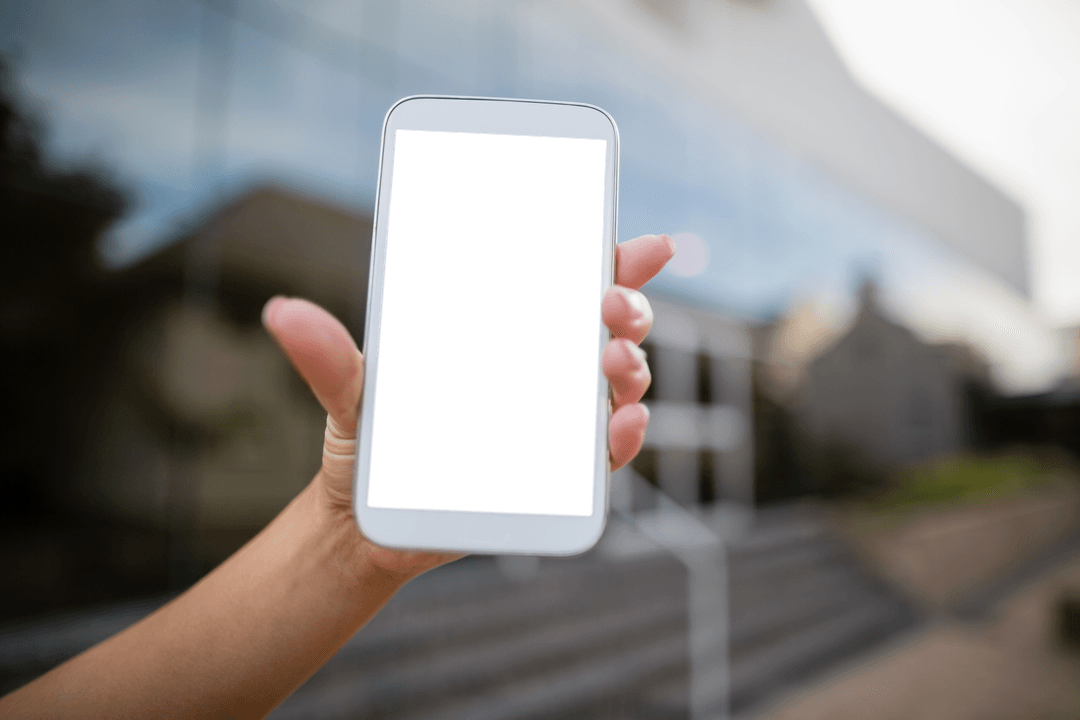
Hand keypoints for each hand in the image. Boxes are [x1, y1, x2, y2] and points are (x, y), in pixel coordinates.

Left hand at [261, 234, 673, 580]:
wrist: (367, 521)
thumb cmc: (369, 441)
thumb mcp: (350, 392)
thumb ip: (328, 356)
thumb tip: (281, 312)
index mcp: (505, 335)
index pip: (569, 284)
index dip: (613, 260)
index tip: (644, 243)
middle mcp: (542, 370)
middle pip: (608, 327)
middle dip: (627, 306)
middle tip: (611, 303)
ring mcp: (556, 422)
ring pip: (618, 383)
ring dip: (631, 367)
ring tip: (613, 361)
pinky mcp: (559, 476)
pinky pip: (604, 454)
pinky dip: (622, 436)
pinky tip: (622, 421)